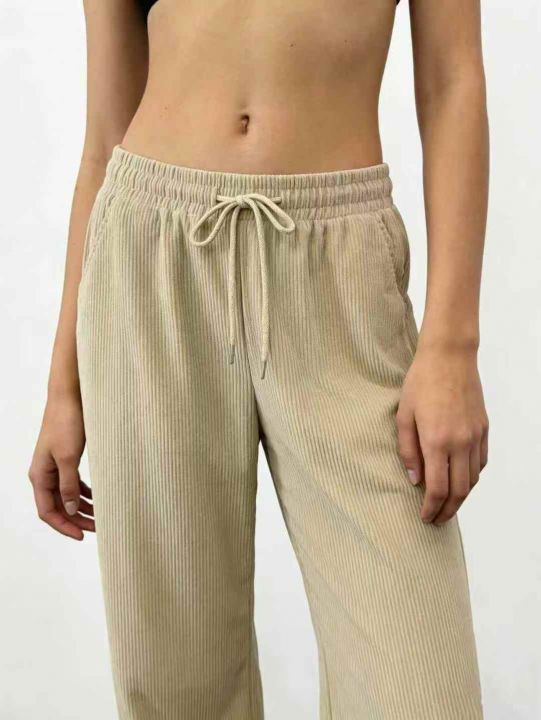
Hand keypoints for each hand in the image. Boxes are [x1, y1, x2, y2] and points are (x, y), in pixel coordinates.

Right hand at [28, 390, 93, 539]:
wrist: (70, 397)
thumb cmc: (66, 423)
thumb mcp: (68, 458)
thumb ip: (68, 485)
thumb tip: (71, 510)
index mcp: (39, 476)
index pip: (48, 511)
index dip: (64, 526)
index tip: (82, 536)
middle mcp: (44, 474)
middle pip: (58, 506)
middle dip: (77, 519)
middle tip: (98, 528)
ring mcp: (55, 466)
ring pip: (67, 496)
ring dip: (82, 507)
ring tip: (101, 516)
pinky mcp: (66, 458)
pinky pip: (73, 483)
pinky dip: (84, 493)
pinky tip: (97, 498)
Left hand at [396, 346, 488, 524]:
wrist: (449, 357)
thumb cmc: (421, 382)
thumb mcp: (404, 416)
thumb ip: (407, 450)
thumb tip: (414, 479)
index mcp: (436, 441)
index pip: (437, 488)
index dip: (431, 508)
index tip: (424, 517)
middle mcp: (460, 443)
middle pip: (459, 491)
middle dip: (447, 510)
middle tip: (437, 519)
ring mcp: (475, 436)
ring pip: (473, 479)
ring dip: (461, 497)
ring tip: (447, 504)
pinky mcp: (483, 429)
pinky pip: (481, 462)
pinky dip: (472, 477)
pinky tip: (460, 479)